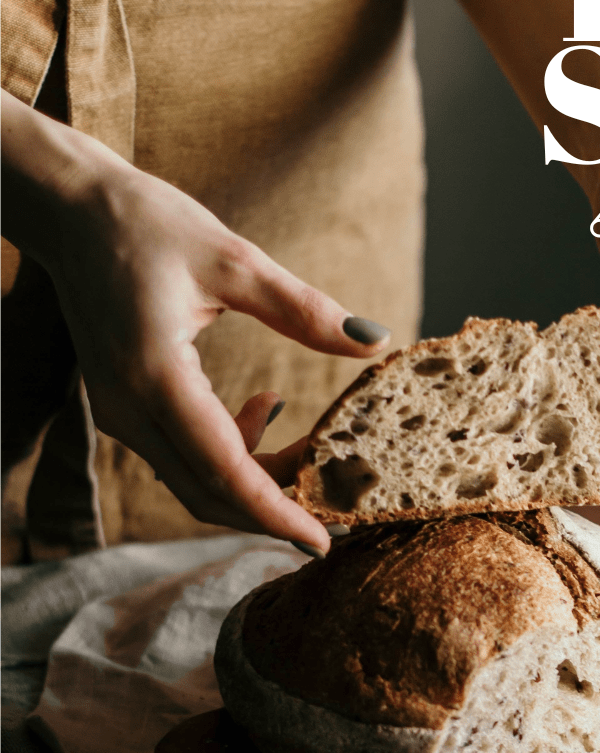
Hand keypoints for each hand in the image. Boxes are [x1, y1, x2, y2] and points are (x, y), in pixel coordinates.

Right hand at [1, 91, 388, 550]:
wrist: (73, 210)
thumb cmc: (147, 224)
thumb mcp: (235, 260)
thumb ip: (304, 309)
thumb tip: (373, 340)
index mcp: (153, 376)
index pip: (222, 471)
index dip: (274, 513)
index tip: (319, 541)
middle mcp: (127, 408)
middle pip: (205, 492)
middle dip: (271, 506)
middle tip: (333, 502)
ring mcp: (117, 411)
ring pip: (193, 477)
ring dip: (254, 477)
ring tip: (311, 447)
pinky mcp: (122, 403)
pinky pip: (180, 451)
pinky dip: (229, 451)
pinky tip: (265, 407)